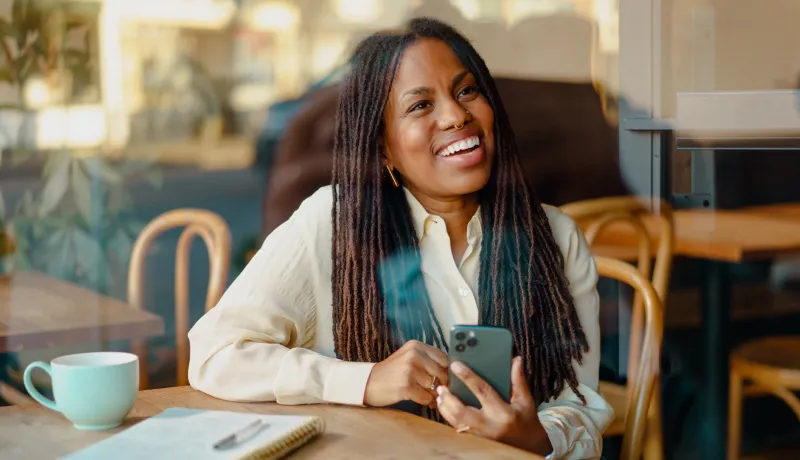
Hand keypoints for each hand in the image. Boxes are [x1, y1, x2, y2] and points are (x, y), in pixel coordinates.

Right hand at [364, 340, 448, 407]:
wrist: (368, 383)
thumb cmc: (392, 372)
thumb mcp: (408, 357)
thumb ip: (427, 359)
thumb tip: (451, 370)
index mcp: (416, 346)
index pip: (444, 357)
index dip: (447, 370)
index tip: (445, 378)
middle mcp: (414, 355)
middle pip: (442, 372)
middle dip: (442, 384)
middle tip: (438, 390)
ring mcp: (409, 370)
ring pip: (435, 386)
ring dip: (433, 394)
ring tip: (427, 395)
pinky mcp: (406, 386)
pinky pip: (426, 397)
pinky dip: (425, 401)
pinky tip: (419, 399)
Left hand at [436, 356, 552, 454]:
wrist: (528, 447)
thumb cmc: (526, 421)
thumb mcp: (525, 400)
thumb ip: (518, 380)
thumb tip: (516, 360)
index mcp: (503, 413)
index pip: (482, 391)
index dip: (468, 376)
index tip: (455, 365)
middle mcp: (489, 426)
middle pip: (461, 412)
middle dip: (449, 398)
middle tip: (442, 386)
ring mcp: (481, 436)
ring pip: (456, 422)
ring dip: (445, 408)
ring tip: (440, 395)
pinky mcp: (475, 441)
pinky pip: (458, 429)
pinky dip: (449, 417)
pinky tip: (445, 407)